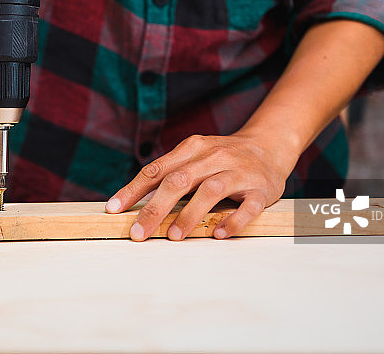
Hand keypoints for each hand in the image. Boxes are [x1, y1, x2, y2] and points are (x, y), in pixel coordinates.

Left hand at [105, 132, 296, 240]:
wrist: (269, 146)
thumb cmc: (223, 158)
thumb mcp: (195, 157)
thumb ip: (170, 174)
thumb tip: (133, 203)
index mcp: (193, 148)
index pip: (157, 169)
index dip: (134, 190)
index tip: (114, 209)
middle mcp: (214, 156)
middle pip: (179, 180)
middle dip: (155, 208)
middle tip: (138, 233)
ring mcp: (239, 172)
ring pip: (211, 191)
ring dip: (189, 215)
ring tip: (174, 236)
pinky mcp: (261, 189)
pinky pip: (247, 206)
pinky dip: (232, 221)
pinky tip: (218, 234)